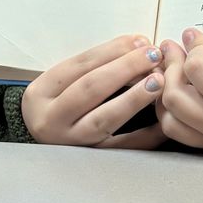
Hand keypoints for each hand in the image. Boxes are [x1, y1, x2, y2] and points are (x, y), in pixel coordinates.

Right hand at [21, 34, 166, 148]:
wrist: (40, 137)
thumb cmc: (57, 100)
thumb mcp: (63, 79)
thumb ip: (97, 61)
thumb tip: (139, 44)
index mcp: (42, 92)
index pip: (80, 65)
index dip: (113, 51)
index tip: (141, 41)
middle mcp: (52, 119)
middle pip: (91, 88)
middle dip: (125, 68)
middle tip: (153, 56)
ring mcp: (71, 143)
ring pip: (104, 119)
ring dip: (134, 98)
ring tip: (158, 81)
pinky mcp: (91, 160)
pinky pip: (121, 149)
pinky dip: (144, 136)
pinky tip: (162, 122)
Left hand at [155, 28, 202, 157]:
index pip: (199, 71)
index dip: (194, 46)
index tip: (193, 33)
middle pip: (175, 95)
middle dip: (171, 64)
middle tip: (172, 45)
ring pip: (168, 115)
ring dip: (165, 86)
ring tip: (170, 64)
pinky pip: (174, 130)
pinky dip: (166, 107)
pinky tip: (174, 86)